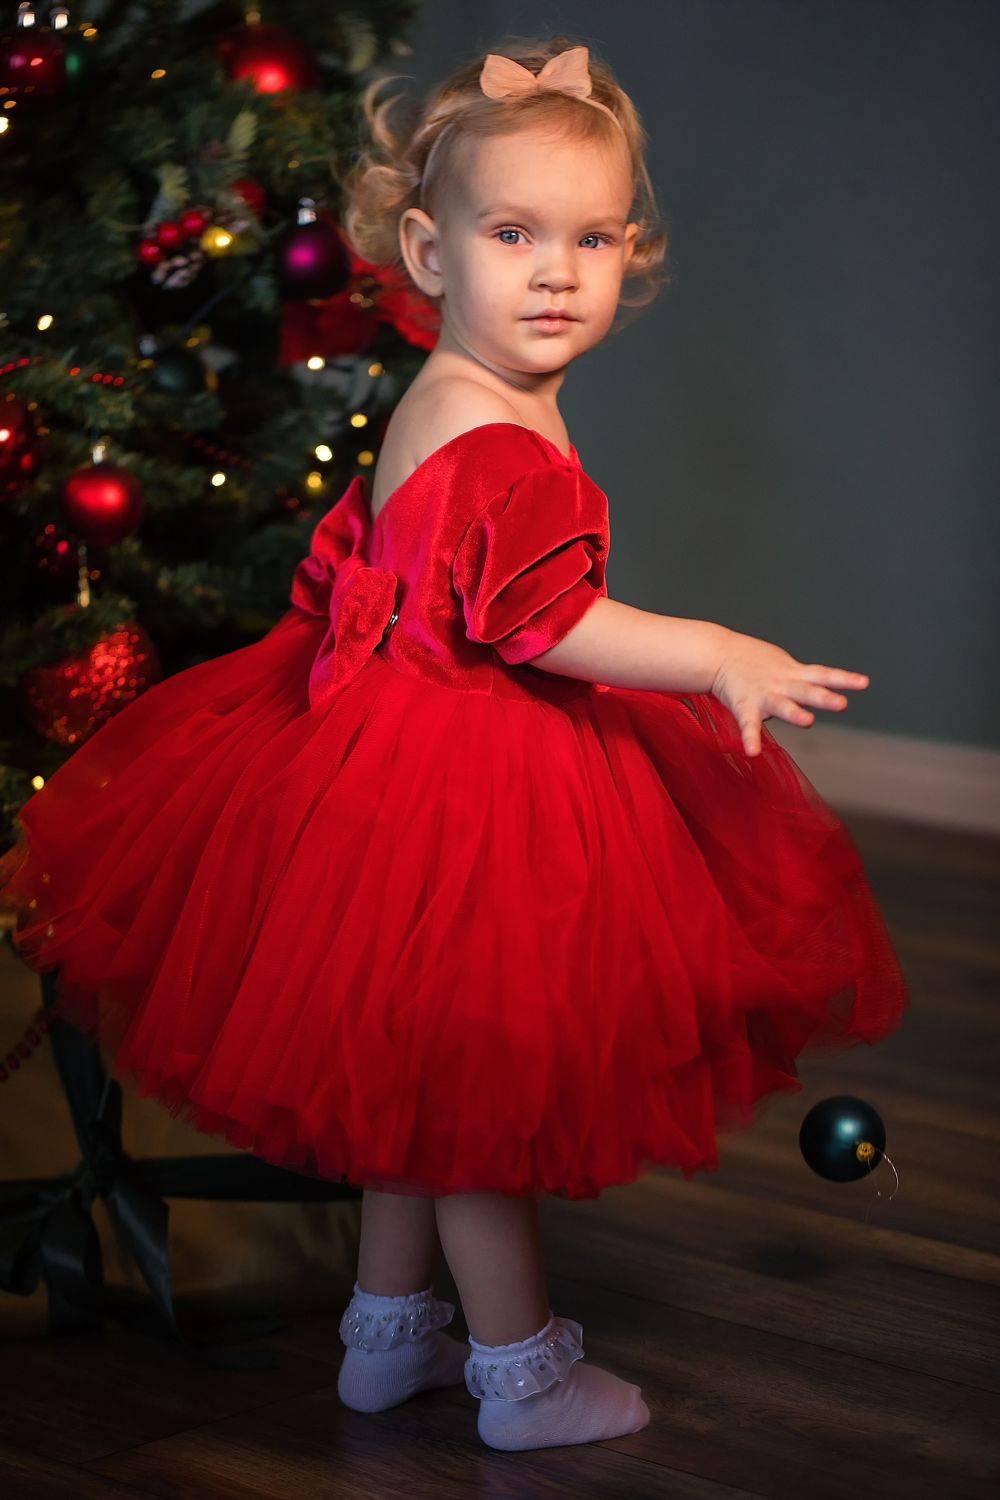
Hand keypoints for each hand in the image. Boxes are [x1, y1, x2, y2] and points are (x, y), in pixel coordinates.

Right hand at [710, 631, 868, 756]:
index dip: (844, 679)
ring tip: (807, 721)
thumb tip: (812, 698)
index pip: (823, 675)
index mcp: (794, 674)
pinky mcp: (745, 705)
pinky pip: (748, 724)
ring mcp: (765, 695)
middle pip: (807, 691)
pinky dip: (750, 738)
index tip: (864, 683)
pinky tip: (752, 752)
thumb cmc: (754, 662)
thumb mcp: (782, 665)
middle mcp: (783, 684)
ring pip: (783, 705)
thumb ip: (799, 680)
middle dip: (824, 698)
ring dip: (794, 713)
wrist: (719, 654)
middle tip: (841, 703)